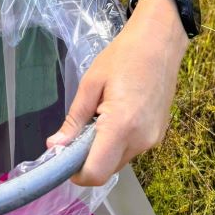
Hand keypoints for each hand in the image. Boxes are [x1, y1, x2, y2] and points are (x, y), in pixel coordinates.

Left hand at [46, 7, 187, 185]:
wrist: (159, 42)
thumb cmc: (122, 56)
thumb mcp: (91, 83)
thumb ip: (74, 119)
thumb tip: (55, 145)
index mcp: (121, 126)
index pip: (96, 172)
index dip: (76, 172)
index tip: (63, 156)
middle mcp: (141, 140)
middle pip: (107, 169)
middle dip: (87, 158)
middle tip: (78, 130)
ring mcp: (153, 140)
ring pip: (119, 160)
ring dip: (103, 149)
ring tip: (99, 115)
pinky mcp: (159, 135)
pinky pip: (132, 149)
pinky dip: (118, 142)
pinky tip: (116, 114)